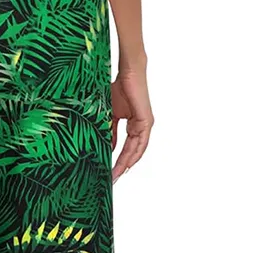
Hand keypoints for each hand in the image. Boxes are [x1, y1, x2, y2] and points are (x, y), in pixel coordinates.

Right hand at [110, 67, 153, 182]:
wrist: (128, 73)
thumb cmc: (118, 88)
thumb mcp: (110, 115)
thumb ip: (110, 131)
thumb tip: (107, 147)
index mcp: (133, 125)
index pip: (125, 147)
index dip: (118, 161)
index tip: (109, 172)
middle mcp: (141, 127)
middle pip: (132, 152)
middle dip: (122, 166)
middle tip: (112, 179)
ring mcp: (144, 125)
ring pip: (137, 150)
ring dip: (127, 163)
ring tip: (117, 174)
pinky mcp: (146, 121)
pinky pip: (140, 142)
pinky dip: (134, 153)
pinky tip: (127, 163)